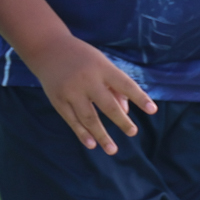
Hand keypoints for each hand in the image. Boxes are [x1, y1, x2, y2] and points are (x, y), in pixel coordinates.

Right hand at [29, 33, 155, 153]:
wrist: (47, 49)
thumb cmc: (81, 57)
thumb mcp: (101, 63)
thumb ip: (115, 86)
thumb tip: (125, 111)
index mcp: (101, 68)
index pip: (125, 84)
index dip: (139, 97)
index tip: (152, 110)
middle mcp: (87, 80)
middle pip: (107, 105)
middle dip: (121, 121)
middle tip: (133, 132)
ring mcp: (71, 91)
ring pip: (89, 117)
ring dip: (101, 135)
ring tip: (112, 149)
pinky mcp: (58, 100)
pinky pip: (72, 120)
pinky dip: (82, 133)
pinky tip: (92, 144)